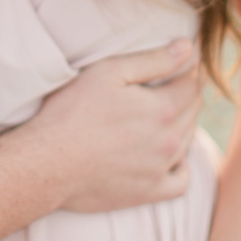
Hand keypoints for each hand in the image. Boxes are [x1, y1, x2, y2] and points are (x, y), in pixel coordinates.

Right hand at [32, 40, 201, 211]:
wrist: (48, 162)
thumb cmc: (73, 111)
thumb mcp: (109, 72)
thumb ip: (153, 60)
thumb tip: (188, 48)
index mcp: (162, 109)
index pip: (191, 85)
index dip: (187, 71)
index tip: (179, 65)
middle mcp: (168, 141)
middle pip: (192, 112)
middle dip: (185, 95)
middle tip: (170, 85)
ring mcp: (160, 170)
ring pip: (188, 141)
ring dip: (182, 125)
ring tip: (162, 114)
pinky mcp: (148, 192)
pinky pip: (182, 181)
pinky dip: (182, 166)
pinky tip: (170, 156)